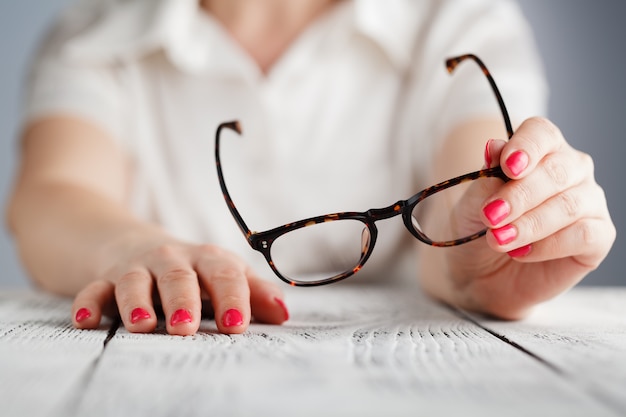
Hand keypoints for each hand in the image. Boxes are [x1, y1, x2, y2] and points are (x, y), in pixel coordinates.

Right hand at [71, 238, 288, 334]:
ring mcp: (136, 269)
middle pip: (178, 277)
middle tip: (186, 327)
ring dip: (137, 303)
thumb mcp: (222, 274)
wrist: (134, 243)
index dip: (232, 298)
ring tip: (143, 326)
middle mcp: (171, 260)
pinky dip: (88, 304)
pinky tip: (86, 322)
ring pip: (134, 282)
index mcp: (207, 260)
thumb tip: (285, 314)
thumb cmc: (191, 268)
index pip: (224, 275)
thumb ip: (253, 292)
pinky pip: (94, 290)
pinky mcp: (105, 279)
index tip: (238, 325)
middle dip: (183, 300)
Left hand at [446, 117, 615, 318]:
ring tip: (498, 240)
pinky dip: (548, 245)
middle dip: (520, 195)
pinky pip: (584, 235)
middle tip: (491, 216)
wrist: (479, 275)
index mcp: (540, 152)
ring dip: (530, 224)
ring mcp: (588, 203)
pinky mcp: (598, 237)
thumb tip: (494, 146)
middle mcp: (571, 171)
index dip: (526, 147)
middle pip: (556, 170)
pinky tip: (521, 253)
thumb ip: (486, 178)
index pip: (541, 133)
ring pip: (570, 204)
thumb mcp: (471, 205)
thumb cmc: (478, 230)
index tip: (507, 166)